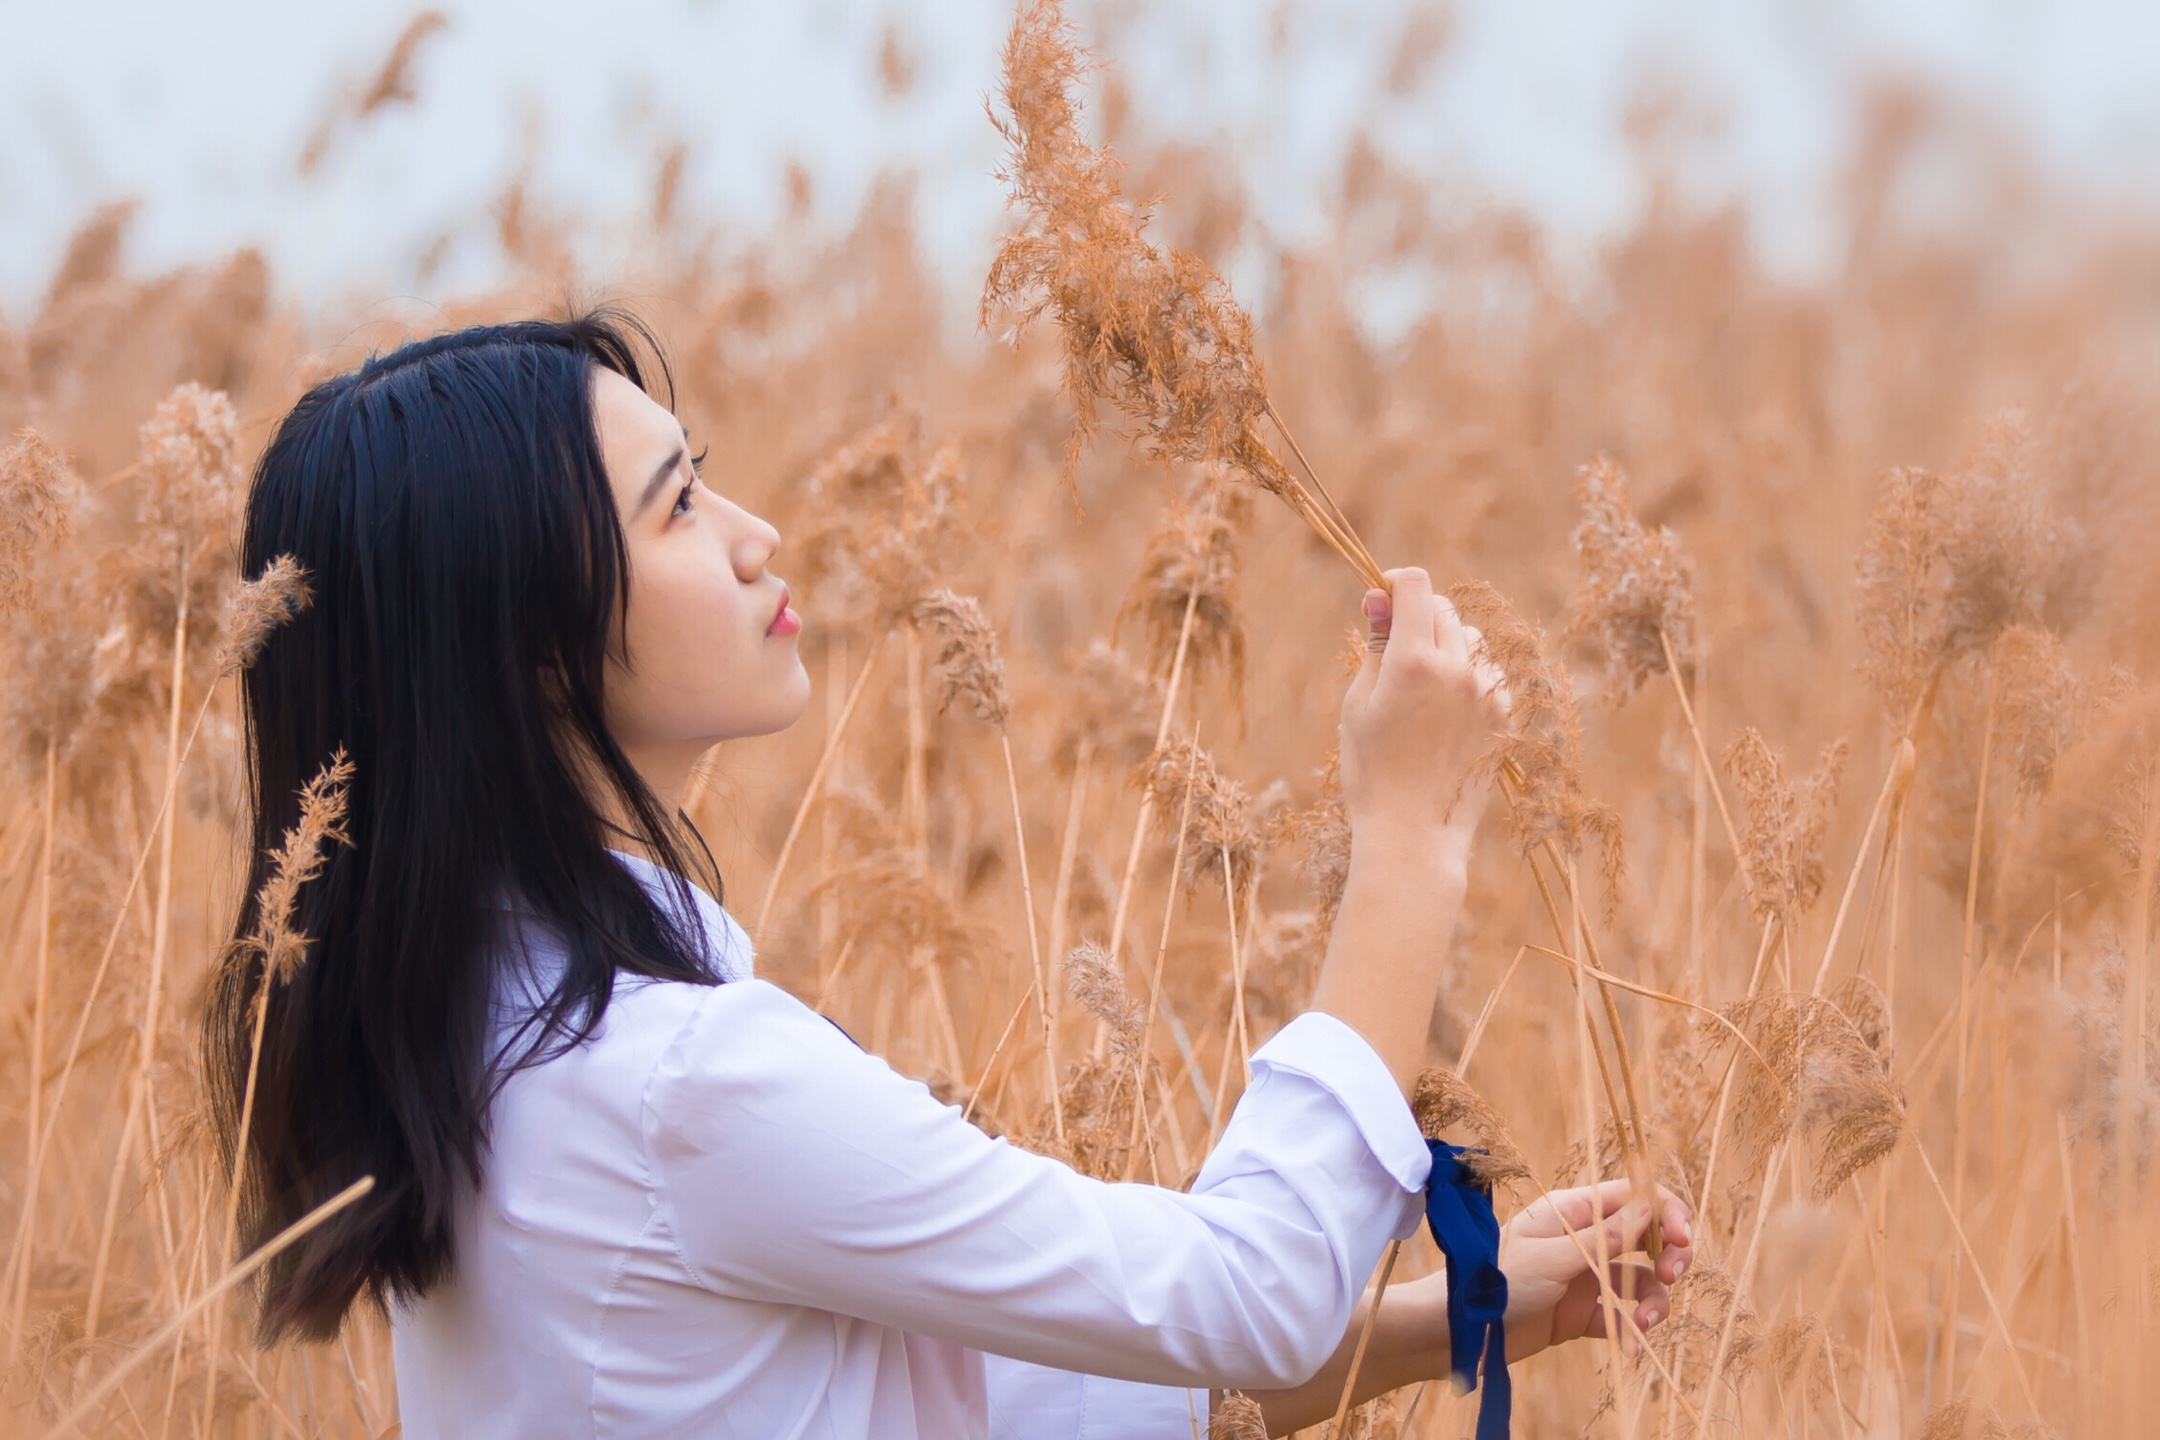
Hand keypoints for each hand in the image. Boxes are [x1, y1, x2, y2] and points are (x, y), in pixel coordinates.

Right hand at [1339, 568, 1506, 848]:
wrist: (1413, 833)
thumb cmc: (1371, 770)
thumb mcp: (1359, 703)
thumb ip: (1375, 644)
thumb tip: (1378, 597)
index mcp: (1414, 660)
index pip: (1416, 585)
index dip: (1395, 583)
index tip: (1381, 599)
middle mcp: (1457, 667)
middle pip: (1442, 609)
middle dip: (1417, 617)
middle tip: (1394, 651)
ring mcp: (1486, 691)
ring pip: (1470, 640)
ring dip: (1447, 646)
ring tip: (1422, 688)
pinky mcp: (1503, 714)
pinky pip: (1488, 674)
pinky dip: (1469, 678)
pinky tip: (1446, 712)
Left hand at [1500, 1180, 1692, 1361]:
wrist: (1464, 1330)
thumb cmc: (1498, 1280)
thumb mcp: (1552, 1257)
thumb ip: (1603, 1237)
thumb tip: (1648, 1209)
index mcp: (1574, 1211)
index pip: (1633, 1197)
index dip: (1666, 1212)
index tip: (1681, 1238)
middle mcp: (1585, 1239)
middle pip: (1646, 1237)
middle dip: (1670, 1254)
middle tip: (1672, 1274)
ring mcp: (1586, 1277)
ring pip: (1640, 1281)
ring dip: (1653, 1301)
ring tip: (1644, 1323)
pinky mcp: (1583, 1314)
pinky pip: (1622, 1318)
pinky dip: (1632, 1331)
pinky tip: (1630, 1347)